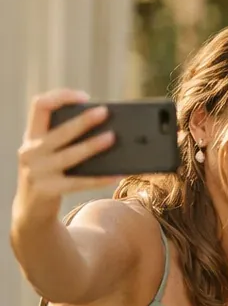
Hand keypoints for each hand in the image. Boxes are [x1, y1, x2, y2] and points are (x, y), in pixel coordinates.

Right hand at [14, 90, 117, 227]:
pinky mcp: (48, 190)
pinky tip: (118, 174)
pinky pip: (79, 183)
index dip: (61, 97)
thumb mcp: (49, 153)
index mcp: (32, 136)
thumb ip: (65, 139)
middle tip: (105, 113)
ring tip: (113, 138)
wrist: (31, 209)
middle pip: (59, 131)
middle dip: (83, 121)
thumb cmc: (49, 173)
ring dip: (92, 146)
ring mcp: (37, 171)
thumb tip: (106, 127)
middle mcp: (30, 151)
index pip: (40, 106)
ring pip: (70, 155)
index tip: (84, 97)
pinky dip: (100, 178)